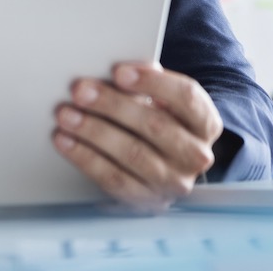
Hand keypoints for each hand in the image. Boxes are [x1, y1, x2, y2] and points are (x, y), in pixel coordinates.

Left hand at [53, 63, 223, 212]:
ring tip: (66, 115)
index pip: (186, 97)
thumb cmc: (162, 120)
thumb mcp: (164, 100)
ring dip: (94, 132)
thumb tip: (120, 70)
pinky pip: (113, 179)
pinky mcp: (147, 201)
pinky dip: (85, 158)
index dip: (152, 82)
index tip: (118, 71)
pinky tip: (66, 141)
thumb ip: (149, 82)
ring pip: (132, 154)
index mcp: (206, 122)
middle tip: (80, 91)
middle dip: (113, 105)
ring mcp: (173, 182)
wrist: (168, 165)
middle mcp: (196, 155)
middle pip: (155, 125)